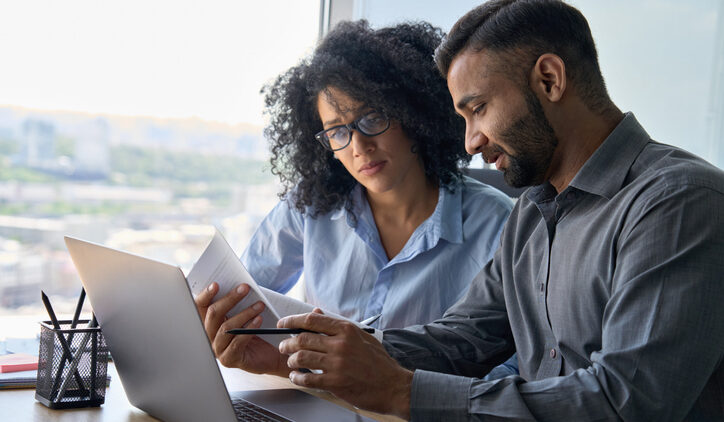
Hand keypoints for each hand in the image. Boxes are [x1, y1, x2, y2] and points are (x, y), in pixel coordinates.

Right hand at [194, 282, 290, 376]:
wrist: (271, 355)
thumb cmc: (257, 331)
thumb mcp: (245, 314)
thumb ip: (238, 303)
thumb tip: (239, 286)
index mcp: (210, 322)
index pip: (201, 307)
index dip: (206, 295)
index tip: (216, 284)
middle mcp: (209, 336)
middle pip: (213, 314)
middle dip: (230, 299)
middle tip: (245, 288)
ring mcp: (217, 349)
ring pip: (226, 327)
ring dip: (244, 313)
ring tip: (259, 305)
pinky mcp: (229, 359)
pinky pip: (236, 342)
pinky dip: (249, 329)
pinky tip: (259, 320)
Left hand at [278, 312, 412, 418]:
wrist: (393, 386)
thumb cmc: (378, 362)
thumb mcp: (361, 337)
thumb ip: (337, 326)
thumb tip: (316, 313)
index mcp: (346, 330)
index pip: (311, 320)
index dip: (292, 320)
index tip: (283, 323)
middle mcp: (340, 344)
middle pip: (302, 338)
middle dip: (287, 343)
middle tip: (284, 346)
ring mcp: (337, 364)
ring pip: (301, 357)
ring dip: (291, 360)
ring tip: (291, 363)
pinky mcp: (335, 382)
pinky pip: (307, 378)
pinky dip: (297, 378)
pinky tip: (297, 377)